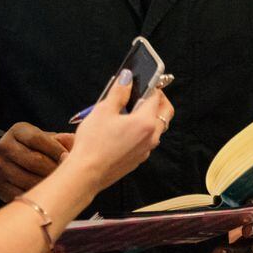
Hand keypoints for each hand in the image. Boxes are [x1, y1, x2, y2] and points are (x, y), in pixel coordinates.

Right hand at [0, 122, 74, 201]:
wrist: (9, 162)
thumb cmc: (35, 149)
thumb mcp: (45, 139)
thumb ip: (62, 140)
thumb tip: (73, 142)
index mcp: (17, 131)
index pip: (37, 139)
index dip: (56, 149)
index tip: (68, 158)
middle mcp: (4, 147)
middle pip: (34, 160)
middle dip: (55, 169)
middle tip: (69, 176)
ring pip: (29, 179)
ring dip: (48, 185)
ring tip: (60, 186)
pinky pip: (21, 193)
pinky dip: (36, 196)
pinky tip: (46, 194)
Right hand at [66, 71, 173, 190]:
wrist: (86, 174)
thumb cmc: (93, 143)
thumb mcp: (103, 110)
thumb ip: (119, 92)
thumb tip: (127, 78)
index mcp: (146, 122)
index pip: (156, 97)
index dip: (151, 86)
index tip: (143, 81)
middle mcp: (151, 137)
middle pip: (165, 112)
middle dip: (159, 100)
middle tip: (143, 93)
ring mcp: (146, 150)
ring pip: (157, 127)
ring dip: (150, 116)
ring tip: (130, 110)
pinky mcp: (138, 159)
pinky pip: (147, 140)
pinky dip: (142, 130)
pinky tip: (124, 128)